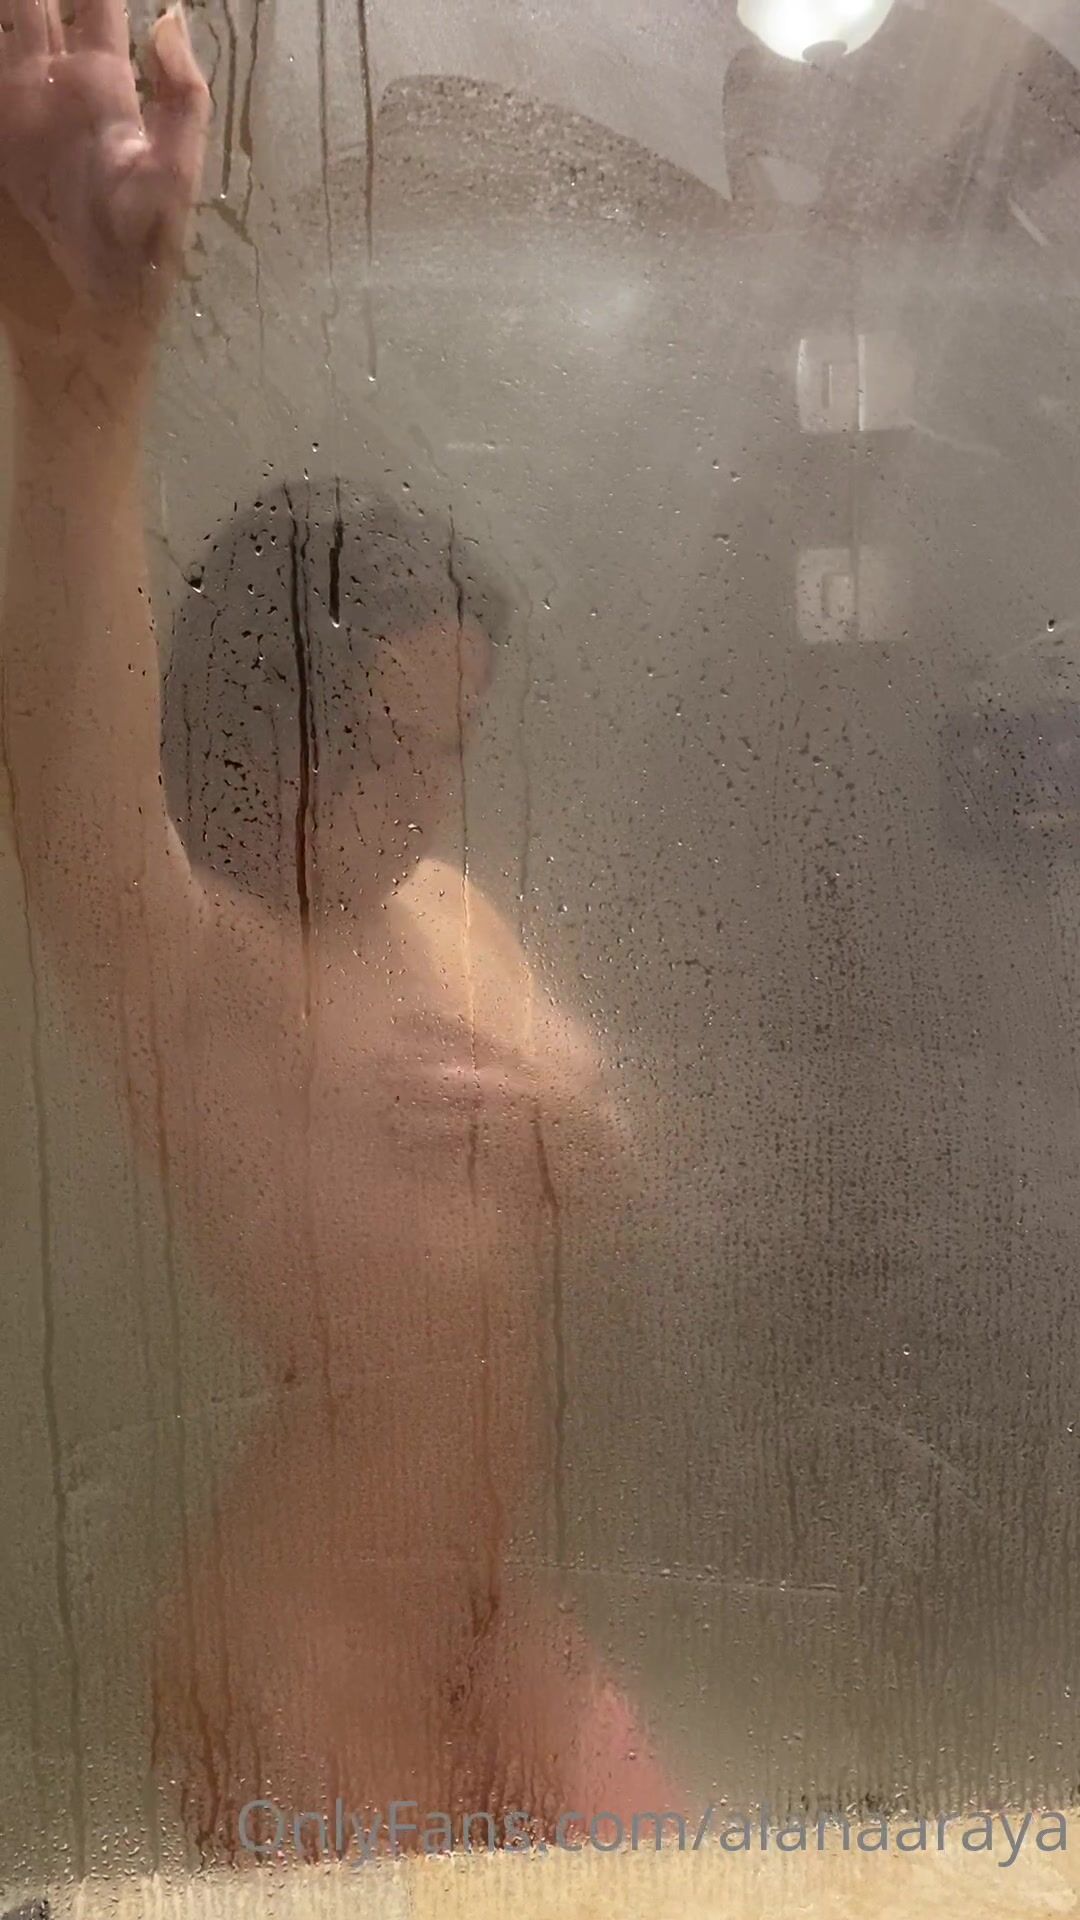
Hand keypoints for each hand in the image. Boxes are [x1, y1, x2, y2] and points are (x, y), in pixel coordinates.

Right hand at [0, 0, 208, 358]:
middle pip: (37, 7)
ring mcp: (16, 113)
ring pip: (4, 36)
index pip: (97, 5)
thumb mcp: (172, 180)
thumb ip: (180, 101)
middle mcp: (56, 89)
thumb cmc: (139, 256)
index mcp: (105, 90)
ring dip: (8, 11)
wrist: (87, 315)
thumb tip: (169, 16)